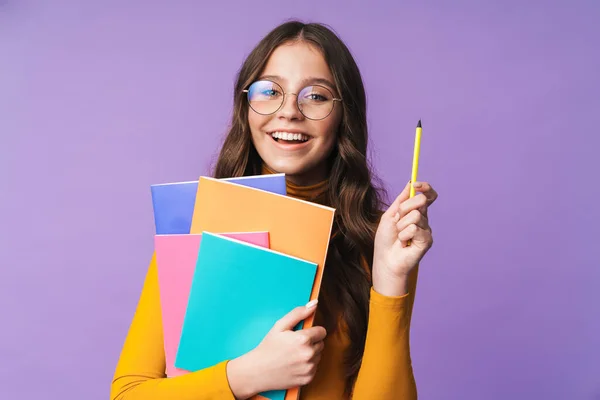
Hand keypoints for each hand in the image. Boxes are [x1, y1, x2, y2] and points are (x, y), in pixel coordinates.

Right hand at [226, 300, 325, 398]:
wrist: (258, 371)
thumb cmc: (268, 347)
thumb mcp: (280, 326)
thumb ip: (299, 313)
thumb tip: (314, 304)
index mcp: (303, 339)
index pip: (322, 332)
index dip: (312, 331)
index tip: (303, 334)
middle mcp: (309, 354)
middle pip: (321, 344)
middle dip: (311, 343)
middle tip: (295, 345)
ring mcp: (309, 368)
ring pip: (318, 356)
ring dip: (310, 354)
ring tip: (293, 355)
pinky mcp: (308, 379)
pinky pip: (314, 368)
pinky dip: (307, 366)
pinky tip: (294, 365)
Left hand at [372, 181, 437, 296]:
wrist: (385, 259)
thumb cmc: (386, 239)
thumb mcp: (389, 216)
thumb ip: (401, 200)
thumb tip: (410, 184)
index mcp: (415, 211)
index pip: (427, 195)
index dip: (425, 188)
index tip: (416, 184)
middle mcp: (423, 219)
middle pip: (421, 200)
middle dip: (405, 208)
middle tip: (397, 221)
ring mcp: (426, 229)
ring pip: (415, 215)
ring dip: (401, 225)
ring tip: (399, 236)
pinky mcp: (427, 240)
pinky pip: (415, 228)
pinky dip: (404, 235)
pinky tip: (404, 244)